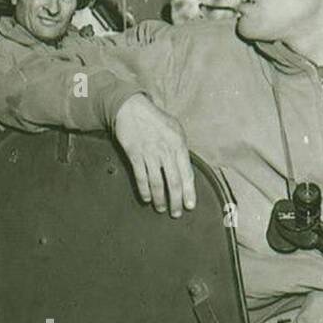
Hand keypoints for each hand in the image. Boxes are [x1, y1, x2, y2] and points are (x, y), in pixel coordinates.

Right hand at [111, 93, 195, 216]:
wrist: (132, 109)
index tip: (190, 206)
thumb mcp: (176, 130)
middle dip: (175, 200)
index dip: (189, 192)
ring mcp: (149, 154)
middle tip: (175, 213)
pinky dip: (144, 190)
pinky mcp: (135, 155)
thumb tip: (184, 168)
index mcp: (179, 145)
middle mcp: (165, 151)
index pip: (187, 174)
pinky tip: (146, 198)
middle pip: (173, 182)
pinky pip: (141, 176)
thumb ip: (181, 149)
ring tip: (161, 208)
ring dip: (159, 198)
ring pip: (157, 182)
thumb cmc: (156, 120)